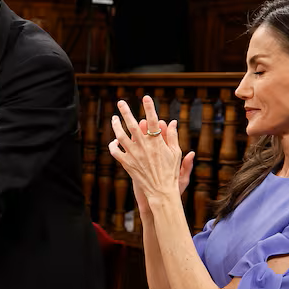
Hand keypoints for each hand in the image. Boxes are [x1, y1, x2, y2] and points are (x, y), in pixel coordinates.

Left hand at [108, 95, 189, 209]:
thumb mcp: (175, 153)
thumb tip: (172, 121)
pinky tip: (114, 140)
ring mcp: (133, 155)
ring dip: (115, 126)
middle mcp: (143, 146)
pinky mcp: (126, 163)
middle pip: (132, 125)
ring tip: (113, 118)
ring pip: (120, 136)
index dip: (149, 107)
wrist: (160, 191)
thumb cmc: (170, 172)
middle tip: (121, 102)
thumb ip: (173, 136)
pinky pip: (116, 152)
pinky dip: (113, 145)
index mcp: (157, 142)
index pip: (152, 120)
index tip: (145, 97)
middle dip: (125, 111)